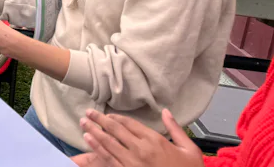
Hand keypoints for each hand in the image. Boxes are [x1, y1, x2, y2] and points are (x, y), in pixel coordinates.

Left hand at [78, 109, 203, 166]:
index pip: (129, 123)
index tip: (107, 115)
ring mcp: (132, 162)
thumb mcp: (189, 149)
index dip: (116, 118)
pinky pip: (108, 159)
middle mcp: (141, 149)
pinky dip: (97, 148)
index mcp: (155, 140)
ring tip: (84, 124)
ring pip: (108, 143)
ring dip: (94, 132)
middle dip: (99, 120)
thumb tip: (166, 111)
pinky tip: (89, 141)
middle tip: (88, 113)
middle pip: (115, 130)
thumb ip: (175, 129)